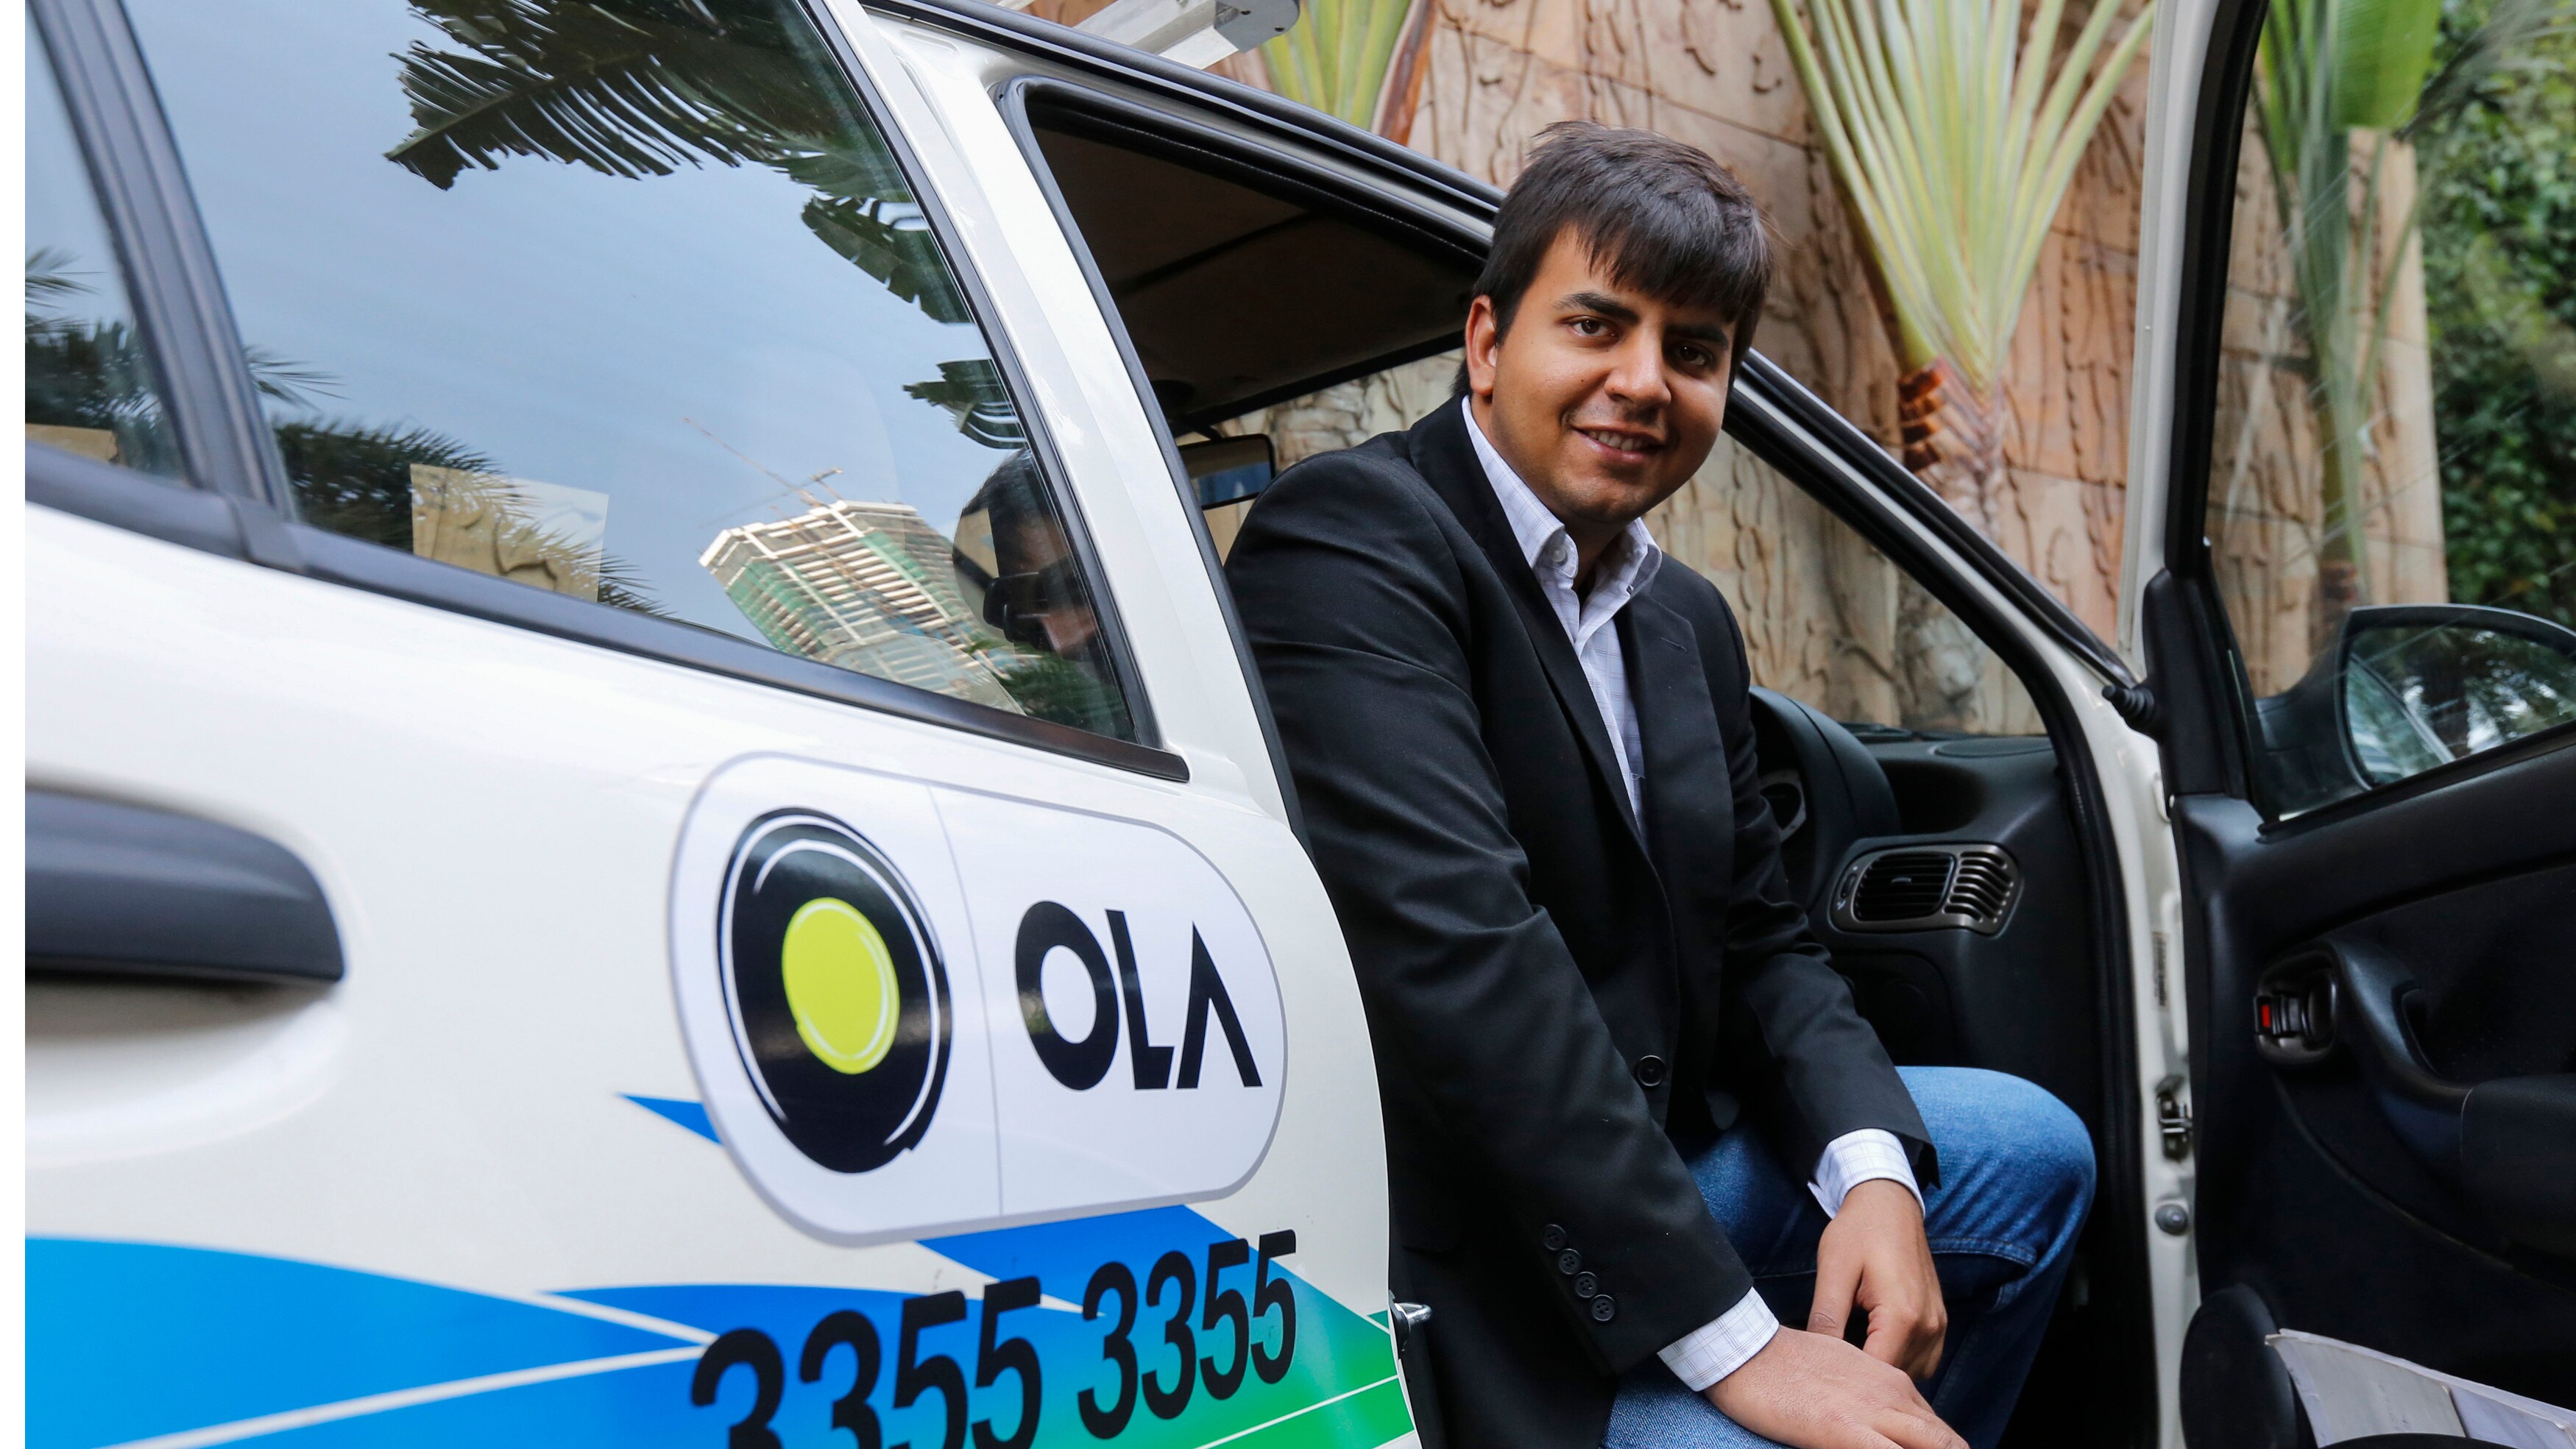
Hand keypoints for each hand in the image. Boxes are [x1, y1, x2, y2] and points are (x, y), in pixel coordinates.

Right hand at [1704, 1326, 1967, 1448]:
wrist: (1746, 1351)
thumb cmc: (1785, 1361)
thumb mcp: (1843, 1367)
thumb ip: (1870, 1394)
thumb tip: (1877, 1424)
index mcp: (1892, 1380)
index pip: (1935, 1429)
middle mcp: (1893, 1394)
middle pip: (1945, 1442)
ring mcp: (1873, 1414)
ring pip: (1935, 1447)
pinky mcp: (1845, 1433)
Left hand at [1812, 1179, 1945, 1379]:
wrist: (1889, 1203)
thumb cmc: (1859, 1230)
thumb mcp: (1833, 1269)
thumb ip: (1826, 1316)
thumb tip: (1812, 1356)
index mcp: (1902, 1316)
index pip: (1876, 1373)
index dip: (1846, 1380)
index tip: (1821, 1375)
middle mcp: (1928, 1326)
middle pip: (1894, 1378)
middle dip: (1862, 1377)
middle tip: (1829, 1365)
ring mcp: (1938, 1325)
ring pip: (1910, 1374)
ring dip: (1882, 1370)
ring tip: (1849, 1353)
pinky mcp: (1939, 1321)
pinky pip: (1923, 1360)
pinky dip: (1899, 1360)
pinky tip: (1871, 1345)